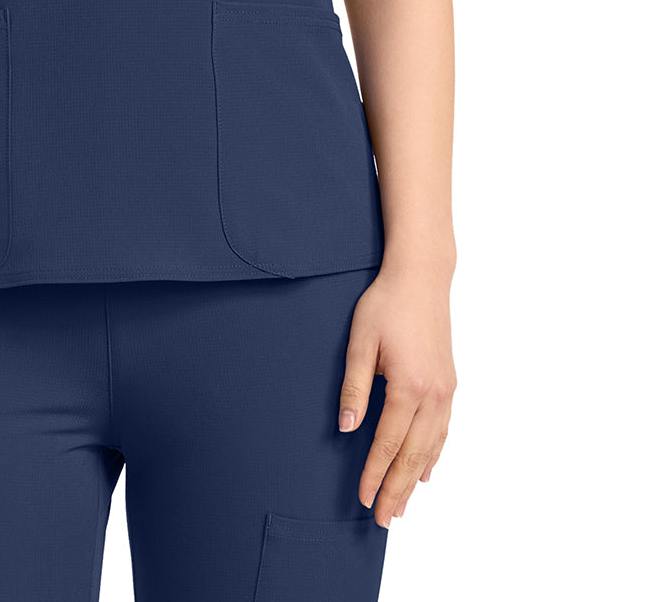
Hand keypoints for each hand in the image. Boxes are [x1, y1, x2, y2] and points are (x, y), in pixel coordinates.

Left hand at [337, 261, 456, 526]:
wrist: (421, 277)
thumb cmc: (386, 304)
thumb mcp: (360, 342)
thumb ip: (354, 387)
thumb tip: (346, 428)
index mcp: (408, 386)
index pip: (387, 443)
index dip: (374, 474)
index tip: (363, 498)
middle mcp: (433, 395)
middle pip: (413, 455)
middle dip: (397, 489)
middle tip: (383, 519)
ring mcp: (446, 391)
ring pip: (432, 447)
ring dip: (416, 479)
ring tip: (402, 505)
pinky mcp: (450, 384)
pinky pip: (443, 430)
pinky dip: (434, 455)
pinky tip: (426, 470)